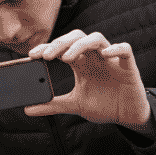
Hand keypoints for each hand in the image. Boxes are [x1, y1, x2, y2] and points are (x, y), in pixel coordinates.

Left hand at [25, 30, 150, 130]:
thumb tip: (27, 109)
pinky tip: (105, 54)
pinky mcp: (128, 66)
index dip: (47, 47)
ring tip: (68, 58)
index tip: (32, 55)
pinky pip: (125, 49)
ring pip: (96, 38)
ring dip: (80, 45)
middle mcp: (94, 57)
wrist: (127, 116)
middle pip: (76, 37)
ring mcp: (111, 59)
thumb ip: (52, 105)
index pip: (62, 47)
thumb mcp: (74, 105)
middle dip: (60, 43)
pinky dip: (115, 48)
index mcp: (81, 63)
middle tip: (47, 56)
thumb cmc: (103, 105)